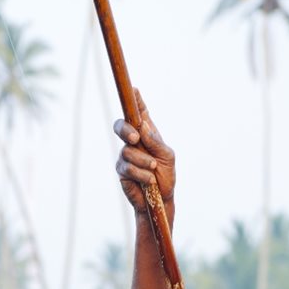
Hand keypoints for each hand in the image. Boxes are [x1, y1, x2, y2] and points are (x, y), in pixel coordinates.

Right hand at [114, 89, 174, 209]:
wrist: (160, 200)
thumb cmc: (166, 175)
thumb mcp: (167, 156)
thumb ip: (156, 142)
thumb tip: (143, 128)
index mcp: (148, 133)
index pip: (139, 112)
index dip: (135, 100)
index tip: (133, 88)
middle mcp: (133, 140)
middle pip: (121, 125)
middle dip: (126, 130)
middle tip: (135, 138)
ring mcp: (125, 154)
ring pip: (127, 151)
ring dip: (144, 162)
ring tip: (153, 170)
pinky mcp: (121, 169)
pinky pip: (127, 167)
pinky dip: (141, 173)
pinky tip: (149, 180)